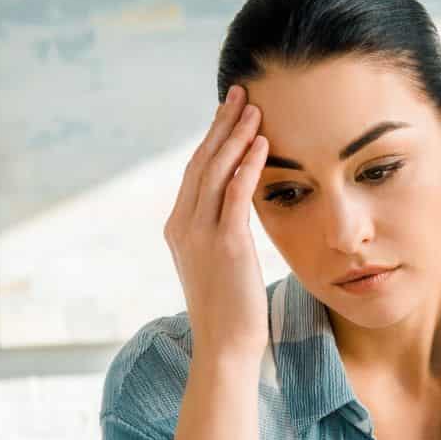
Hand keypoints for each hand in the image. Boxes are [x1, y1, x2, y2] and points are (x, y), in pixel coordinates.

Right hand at [163, 83, 271, 365]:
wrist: (225, 346)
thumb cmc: (230, 311)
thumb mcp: (218, 265)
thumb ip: (220, 234)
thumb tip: (236, 213)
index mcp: (178, 227)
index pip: (195, 171)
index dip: (211, 138)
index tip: (228, 112)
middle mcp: (183, 225)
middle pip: (201, 162)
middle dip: (222, 124)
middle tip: (239, 92)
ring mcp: (201, 234)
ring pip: (216, 172)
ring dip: (236, 136)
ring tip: (254, 108)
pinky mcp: (226, 245)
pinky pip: (235, 195)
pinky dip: (247, 165)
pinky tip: (262, 144)